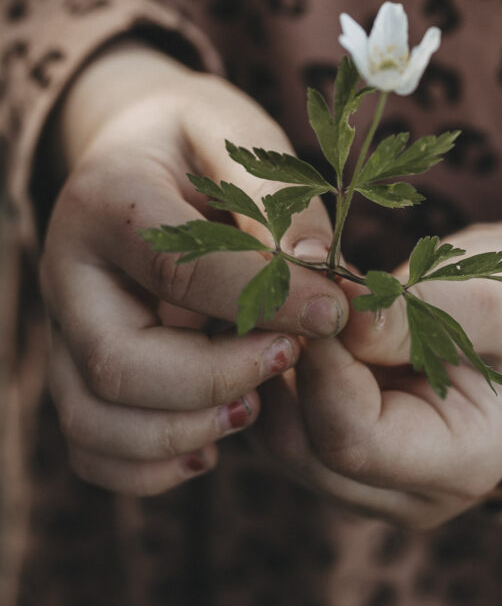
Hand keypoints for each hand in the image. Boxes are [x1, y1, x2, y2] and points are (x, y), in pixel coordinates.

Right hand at [40, 42, 347, 494]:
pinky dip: (147, 467)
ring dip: (181, 433)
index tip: (332, 315)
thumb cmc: (198, 144)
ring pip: (92, 419)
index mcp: (108, 201)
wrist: (137, 156)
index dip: (259, 299)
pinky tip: (211, 447)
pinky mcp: (76, 370)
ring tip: (253, 410)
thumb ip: (279, 203)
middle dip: (215, 380)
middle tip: (287, 363)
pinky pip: (89, 446)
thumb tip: (317, 277)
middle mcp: (69, 274)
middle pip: (118, 363)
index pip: (176, 265)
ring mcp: (65, 330)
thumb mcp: (243, 139)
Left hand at [254, 225, 501, 528]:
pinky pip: (279, 423)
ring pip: (279, 438)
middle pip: (303, 448)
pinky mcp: (337, 460)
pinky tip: (291, 323)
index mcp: (460, 466)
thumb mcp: (493, 302)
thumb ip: (423, 313)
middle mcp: (407, 496)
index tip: (317, 292)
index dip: (321, 366)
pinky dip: (273, 372)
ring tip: (291, 300)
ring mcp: (367, 484)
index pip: (354, 441)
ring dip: (271, 367)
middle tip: (288, 287)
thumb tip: (341, 318)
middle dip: (285, 365)